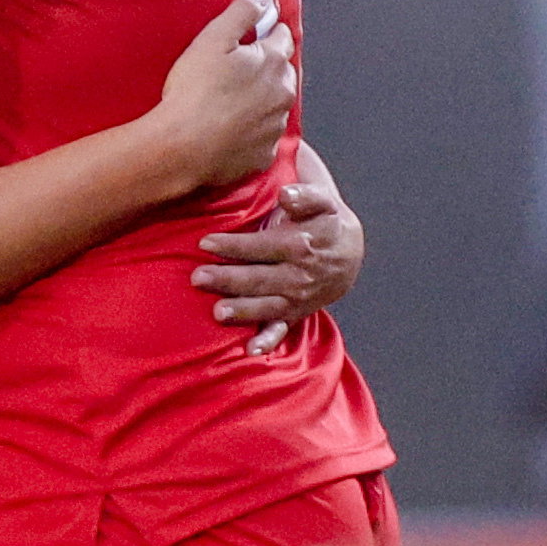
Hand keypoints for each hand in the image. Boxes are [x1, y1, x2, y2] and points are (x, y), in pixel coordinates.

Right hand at [134, 0, 298, 199]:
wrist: (181, 148)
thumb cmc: (193, 95)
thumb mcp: (212, 39)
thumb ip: (241, 13)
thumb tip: (261, 0)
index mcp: (273, 62)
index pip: (282, 37)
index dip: (265, 34)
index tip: (251, 38)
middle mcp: (282, 94)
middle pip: (281, 73)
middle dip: (263, 69)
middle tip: (230, 74)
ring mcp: (274, 127)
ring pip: (272, 107)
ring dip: (257, 103)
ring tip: (224, 105)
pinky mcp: (263, 155)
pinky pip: (261, 138)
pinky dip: (249, 133)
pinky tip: (225, 129)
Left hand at [197, 153, 362, 349]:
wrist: (349, 251)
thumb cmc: (324, 220)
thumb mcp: (323, 201)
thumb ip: (305, 195)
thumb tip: (286, 195)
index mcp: (301, 246)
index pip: (262, 247)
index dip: (234, 246)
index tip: (205, 243)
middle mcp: (299, 276)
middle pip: (258, 278)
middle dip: (227, 279)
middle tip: (197, 277)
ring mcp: (297, 298)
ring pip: (266, 306)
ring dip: (242, 310)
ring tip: (217, 312)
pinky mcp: (295, 314)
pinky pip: (282, 330)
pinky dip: (268, 341)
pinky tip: (251, 350)